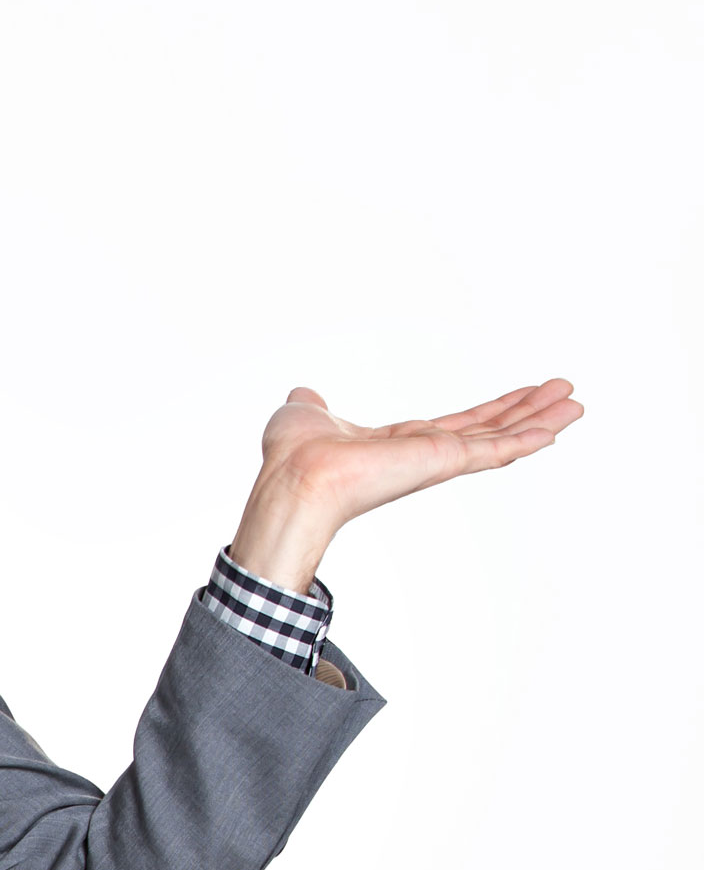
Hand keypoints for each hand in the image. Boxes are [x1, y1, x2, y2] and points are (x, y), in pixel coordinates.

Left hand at [228, 379, 581, 593]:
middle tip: (563, 393)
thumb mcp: (304, 415)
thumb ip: (312, 406)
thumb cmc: (294, 455)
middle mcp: (421, 456)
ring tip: (575, 405)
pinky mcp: (444, 463)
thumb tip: (304, 396)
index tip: (518, 397)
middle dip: (526, 412)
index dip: (488, 412)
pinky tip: (557, 428)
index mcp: (396, 446)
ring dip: (539, 421)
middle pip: (487, 430)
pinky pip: (495, 449)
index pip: (453, 427)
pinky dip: (528, 438)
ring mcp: (436, 462)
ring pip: (500, 438)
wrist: (297, 476)